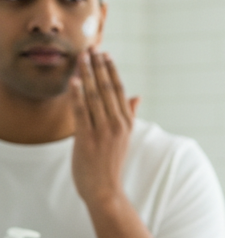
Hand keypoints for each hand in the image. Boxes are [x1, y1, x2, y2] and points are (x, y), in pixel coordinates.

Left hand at [69, 50, 139, 208]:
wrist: (105, 190)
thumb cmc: (111, 164)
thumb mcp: (124, 138)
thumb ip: (129, 115)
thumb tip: (137, 96)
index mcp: (127, 123)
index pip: (119, 90)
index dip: (111, 70)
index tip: (105, 54)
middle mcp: (117, 125)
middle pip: (107, 89)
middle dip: (98, 67)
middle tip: (92, 48)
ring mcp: (103, 132)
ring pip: (94, 97)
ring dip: (87, 75)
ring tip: (81, 58)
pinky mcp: (88, 139)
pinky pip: (82, 112)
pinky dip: (77, 95)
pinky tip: (73, 81)